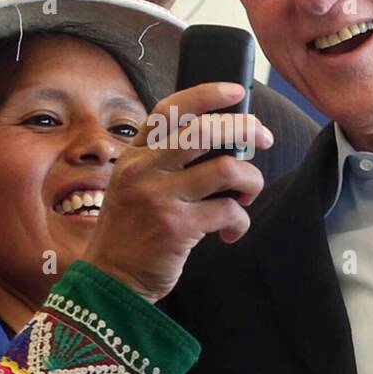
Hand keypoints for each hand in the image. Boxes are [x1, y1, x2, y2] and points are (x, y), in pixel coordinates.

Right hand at [84, 82, 273, 302]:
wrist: (110, 281)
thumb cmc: (130, 234)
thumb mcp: (133, 186)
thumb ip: (163, 162)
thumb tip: (221, 141)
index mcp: (134, 156)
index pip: (169, 110)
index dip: (207, 94)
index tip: (236, 91)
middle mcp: (144, 170)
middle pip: (206, 131)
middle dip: (245, 129)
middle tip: (262, 139)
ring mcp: (159, 197)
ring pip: (227, 169)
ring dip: (252, 180)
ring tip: (248, 194)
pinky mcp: (177, 227)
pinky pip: (229, 211)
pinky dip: (240, 221)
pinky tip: (231, 231)